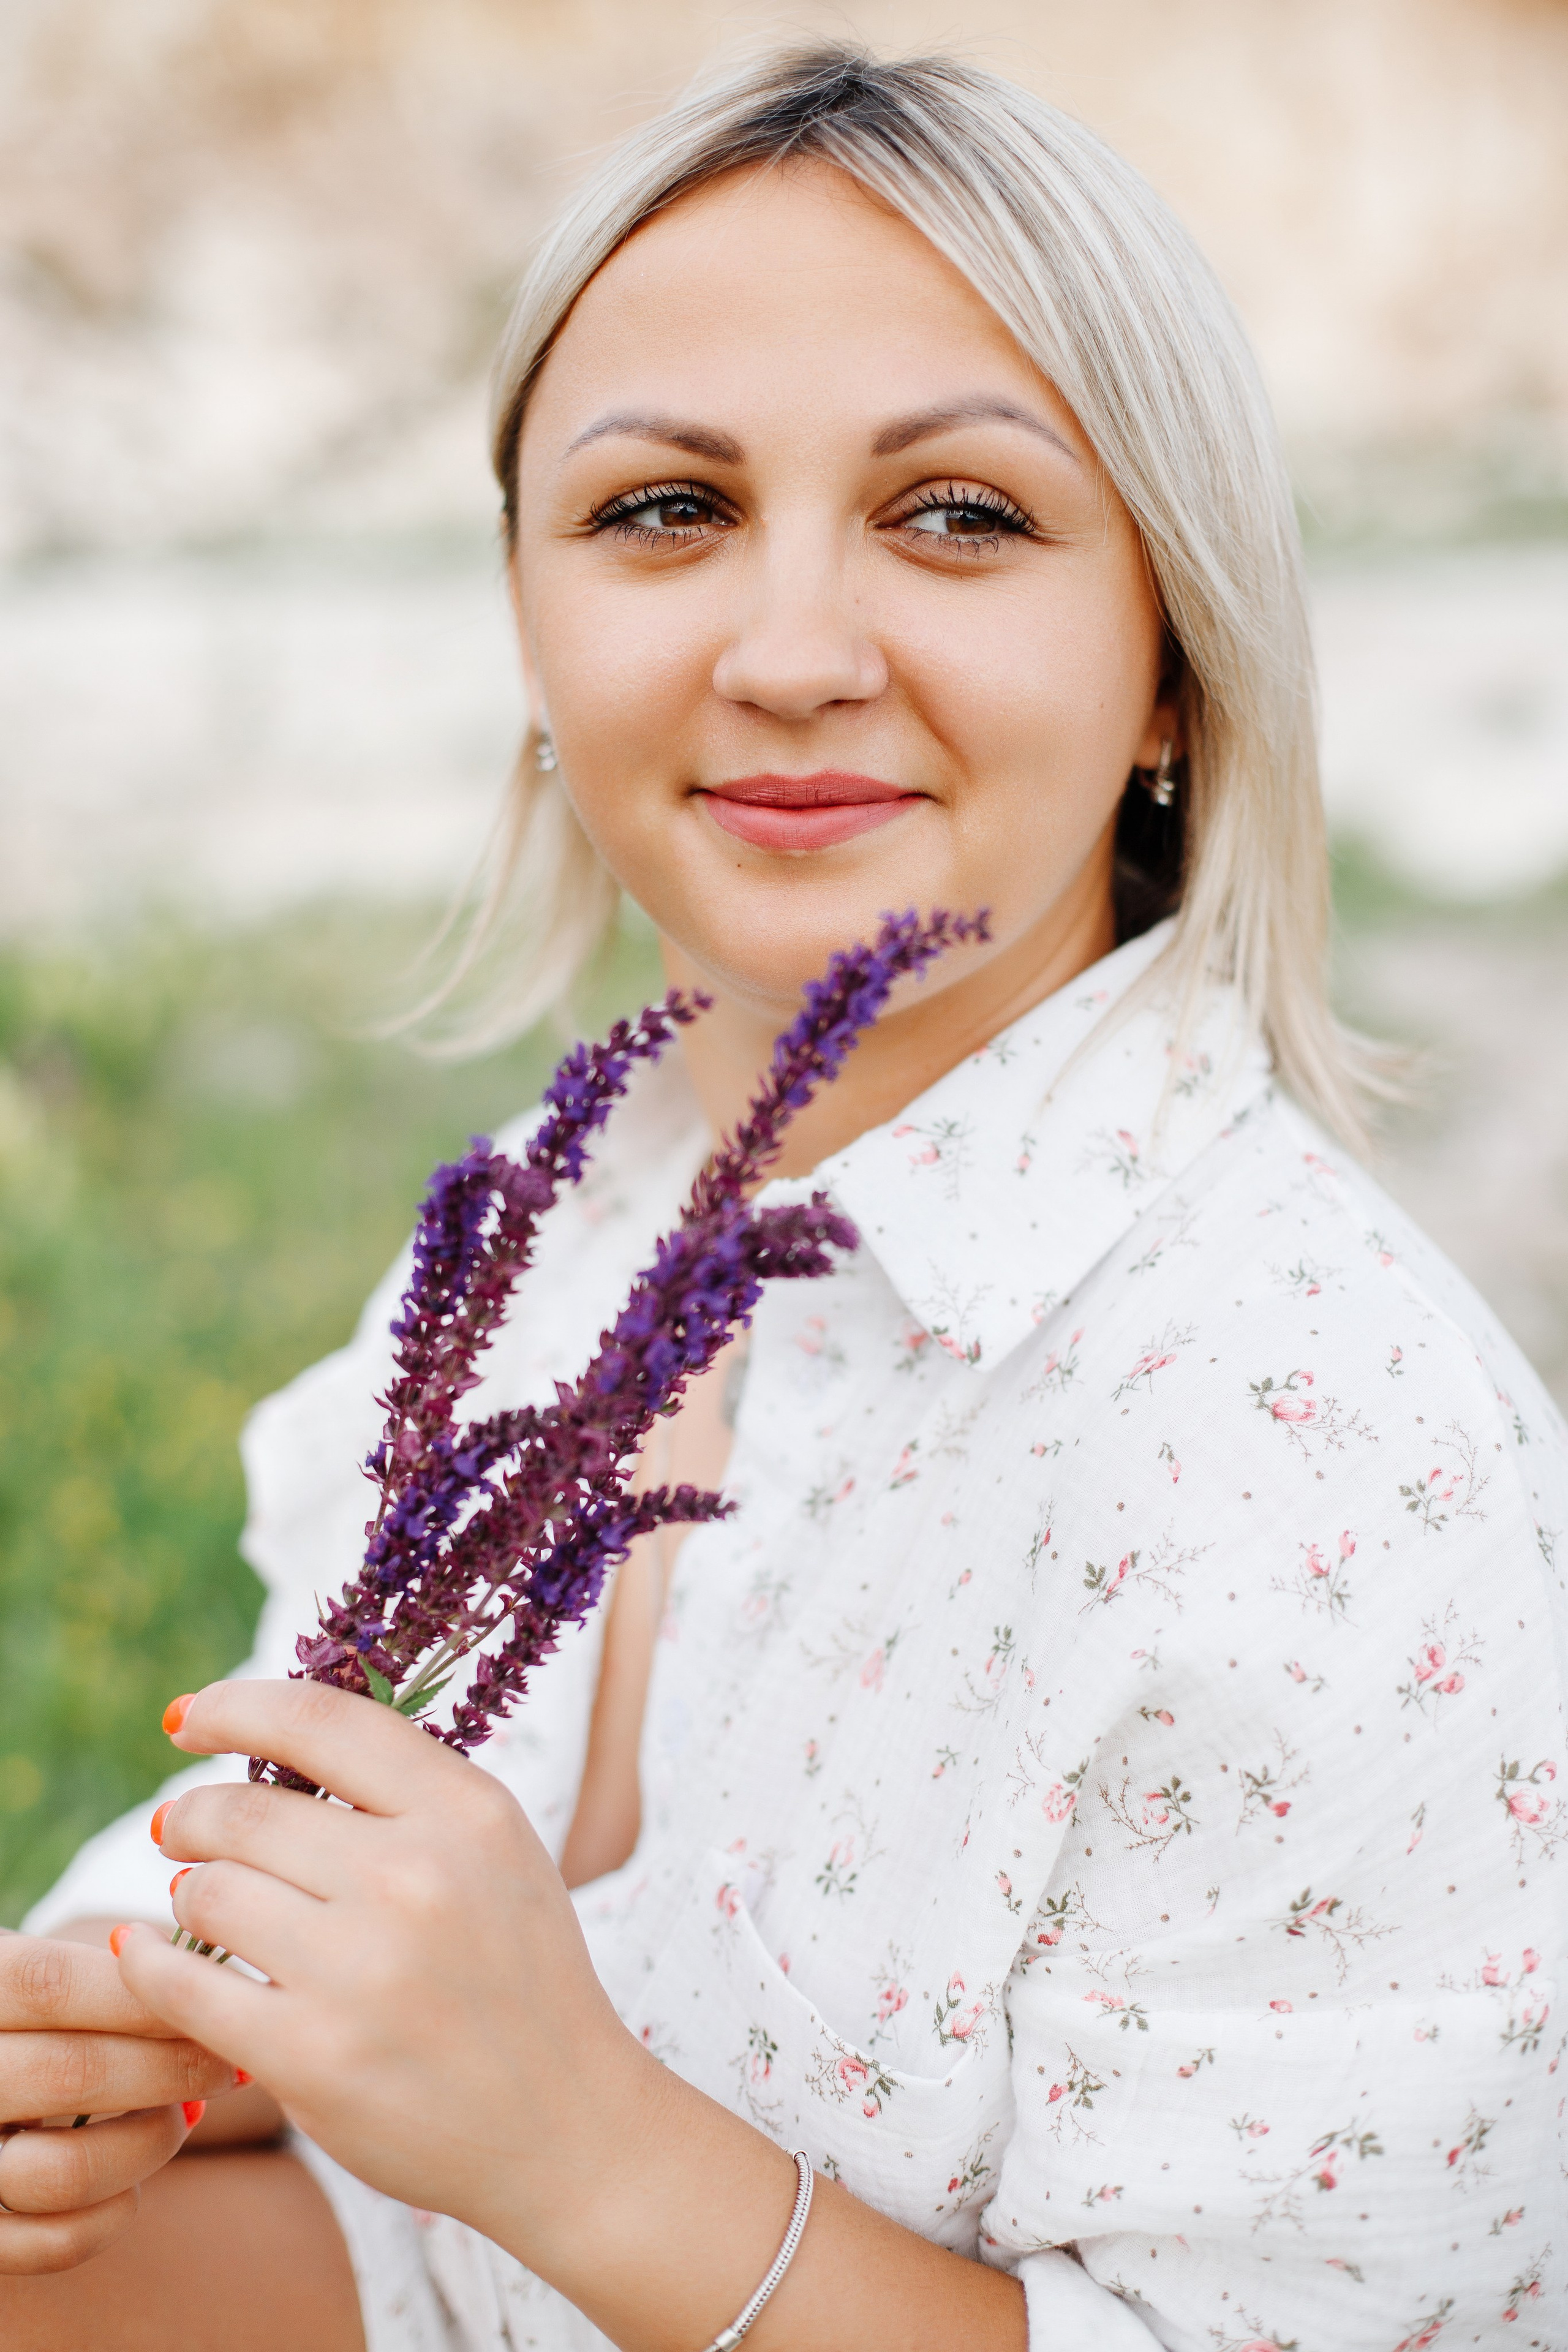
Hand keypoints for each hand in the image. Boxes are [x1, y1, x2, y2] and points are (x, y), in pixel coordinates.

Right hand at [0, 1930, 239, 2272]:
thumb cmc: (21, 2023)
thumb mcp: (32, 1977)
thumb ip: (94, 1973)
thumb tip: (198, 1964)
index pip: (51, 1983)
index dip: (140, 1991)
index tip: (208, 1990)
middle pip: (73, 2074)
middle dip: (171, 2067)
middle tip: (225, 2063)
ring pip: (65, 2171)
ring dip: (149, 2143)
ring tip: (186, 2114)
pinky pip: (55, 2242)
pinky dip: (115, 2213)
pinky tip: (137, 2178)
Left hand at [113, 1680, 658, 2268]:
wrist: (564, 2125)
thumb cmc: (519, 1975)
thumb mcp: (496, 1852)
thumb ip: (405, 1793)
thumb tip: (271, 1748)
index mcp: (467, 1812)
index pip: (322, 1722)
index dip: (236, 1707)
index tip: (189, 1718)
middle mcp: (415, 1878)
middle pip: (248, 1810)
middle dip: (194, 1813)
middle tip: (179, 1828)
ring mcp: (361, 1970)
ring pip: (211, 1890)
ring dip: (189, 1890)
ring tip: (202, 1903)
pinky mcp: (312, 2058)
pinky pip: (185, 1986)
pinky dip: (148, 1962)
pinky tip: (139, 1952)